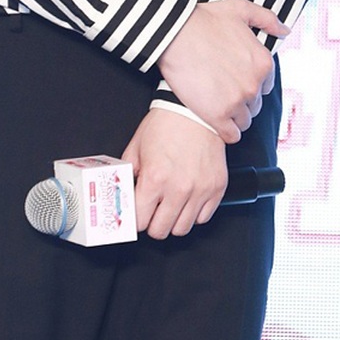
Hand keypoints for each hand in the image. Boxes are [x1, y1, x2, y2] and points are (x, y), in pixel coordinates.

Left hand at [123, 110, 227, 238]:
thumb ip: (127, 176)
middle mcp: (179, 188)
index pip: (139, 222)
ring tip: (170, 205)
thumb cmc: (166, 124)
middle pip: (160, 231)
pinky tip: (188, 199)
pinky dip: (194, 213)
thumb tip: (122, 196)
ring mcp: (200, 189)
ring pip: (182, 229)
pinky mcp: (217, 187)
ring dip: (173, 220)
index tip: (137, 214)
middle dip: (152, 223)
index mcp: (155, 179)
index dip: (135, 219)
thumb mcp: (136, 148)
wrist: (194, 109)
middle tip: (152, 211)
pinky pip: (204, 218)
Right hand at [156, 0, 287, 141]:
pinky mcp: (218, 116)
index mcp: (263, 63)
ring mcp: (237, 102)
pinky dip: (225, 132)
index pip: (265, 86)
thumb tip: (285, 30)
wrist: (176, 33)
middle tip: (222, 91)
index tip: (234, 79)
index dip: (249, 83)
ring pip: (244, 121)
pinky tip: (215, 121)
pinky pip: (231, 136)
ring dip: (233, 116)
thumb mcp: (241, 9)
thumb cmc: (206, 19)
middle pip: (255, 105)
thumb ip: (267, 19)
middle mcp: (255, 85)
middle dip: (241, 100)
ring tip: (217, 105)